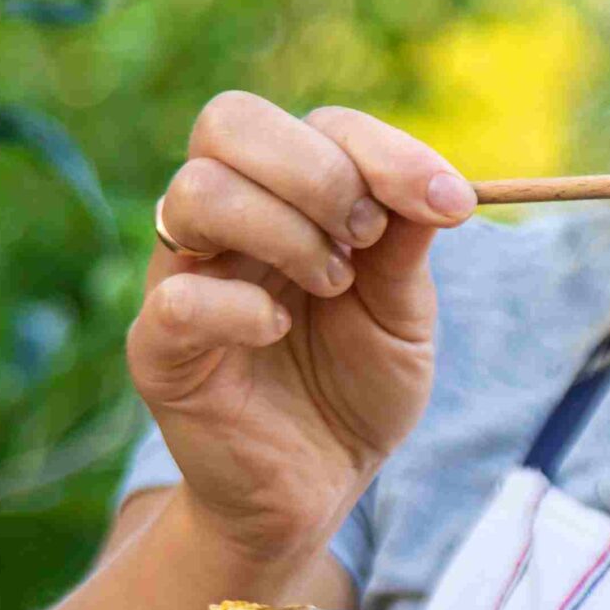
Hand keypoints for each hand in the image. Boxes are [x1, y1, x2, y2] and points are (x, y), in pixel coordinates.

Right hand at [127, 93, 474, 567]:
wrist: (317, 488)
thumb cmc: (355, 390)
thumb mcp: (403, 314)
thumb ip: (408, 245)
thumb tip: (441, 187)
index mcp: (284, 198)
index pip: (316, 124)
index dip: (383, 150)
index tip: (449, 204)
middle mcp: (223, 223)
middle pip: (229, 121)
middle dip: (319, 172)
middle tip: (367, 239)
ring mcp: (182, 279)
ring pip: (195, 192)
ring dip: (283, 229)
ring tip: (333, 286)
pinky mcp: (160, 350)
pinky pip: (179, 299)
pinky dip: (240, 305)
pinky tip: (278, 329)